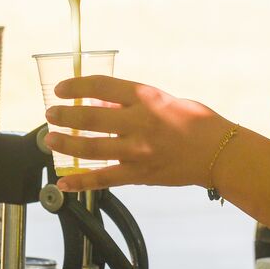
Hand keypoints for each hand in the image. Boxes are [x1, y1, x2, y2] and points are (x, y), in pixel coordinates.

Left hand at [43, 76, 232, 191]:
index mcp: (145, 98)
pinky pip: (103, 179)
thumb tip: (100, 103)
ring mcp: (137, 151)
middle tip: (50, 115)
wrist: (219, 153)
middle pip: (89, 117)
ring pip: (90, 148)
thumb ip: (131, 104)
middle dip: (64, 115)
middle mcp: (138, 122)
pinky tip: (63, 182)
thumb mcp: (163, 100)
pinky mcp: (139, 175)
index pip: (100, 86)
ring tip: (50, 140)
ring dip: (66, 144)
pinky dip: (80, 181)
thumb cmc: (196, 122)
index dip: (75, 86)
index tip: (62, 89)